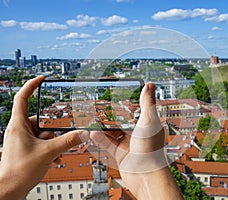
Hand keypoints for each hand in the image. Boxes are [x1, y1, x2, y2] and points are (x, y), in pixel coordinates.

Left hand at [0, 76, 88, 199]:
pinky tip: (53, 158)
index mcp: (18, 125)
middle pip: (40, 120)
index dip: (32, 85)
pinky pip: (41, 143)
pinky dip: (49, 149)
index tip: (42, 78)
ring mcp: (22, 140)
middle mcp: (18, 130)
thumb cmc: (18, 172)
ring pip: (42, 133)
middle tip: (56, 140)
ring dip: (52, 143)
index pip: (23, 97)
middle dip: (51, 131)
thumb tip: (83, 133)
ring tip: (54, 154)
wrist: (8, 191)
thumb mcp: (48, 152)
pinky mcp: (25, 149)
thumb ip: (68, 141)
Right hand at [90, 83, 182, 198]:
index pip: (136, 111)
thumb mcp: (148, 120)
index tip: (117, 96)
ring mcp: (129, 145)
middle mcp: (138, 135)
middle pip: (122, 122)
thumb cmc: (151, 150)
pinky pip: (108, 144)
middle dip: (111, 116)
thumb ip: (147, 103)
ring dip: (103, 127)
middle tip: (100, 107)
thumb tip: (150, 85)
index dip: (127, 104)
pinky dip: (100, 139)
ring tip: (93, 119)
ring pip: (113, 133)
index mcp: (147, 126)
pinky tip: (92, 133)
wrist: (145, 175)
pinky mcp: (121, 155)